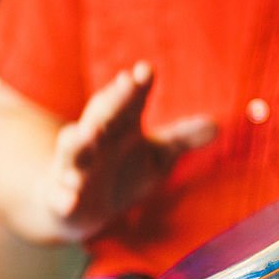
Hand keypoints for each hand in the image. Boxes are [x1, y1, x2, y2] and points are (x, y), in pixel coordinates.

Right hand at [40, 61, 215, 240]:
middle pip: (102, 116)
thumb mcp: (157, 156)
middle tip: (125, 84)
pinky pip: (61, 195)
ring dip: (80, 141)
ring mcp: (75, 166)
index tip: (146, 71)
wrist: (80, 207)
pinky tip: (69, 198)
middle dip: (112, 101)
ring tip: (88, 134)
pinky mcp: (62, 195)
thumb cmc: (123, 174)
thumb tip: (217, 126)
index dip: (137, 87)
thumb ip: (182, 139)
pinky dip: (64, 196)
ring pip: (74, 150)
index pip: (129, 101)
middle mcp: (94, 139)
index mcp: (119, 125)